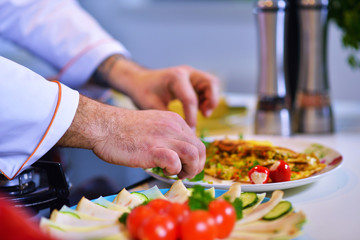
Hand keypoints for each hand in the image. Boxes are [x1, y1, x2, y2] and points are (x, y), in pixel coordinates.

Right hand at [57, 95, 205, 178]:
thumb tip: (176, 155)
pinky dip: (173, 171)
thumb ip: (167, 136)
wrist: (103, 125)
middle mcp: (173, 127)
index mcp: (174, 121)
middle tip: (185, 174)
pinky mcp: (152, 149)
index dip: (195, 158)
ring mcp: (164, 137)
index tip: (186, 166)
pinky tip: (163, 171)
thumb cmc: (122, 129)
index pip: (197, 141)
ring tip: (177, 174)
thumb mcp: (153, 126)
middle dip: (197, 166)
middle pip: (200, 148)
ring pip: (194, 154)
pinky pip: (175, 162)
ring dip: (190, 170)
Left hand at [92, 55, 219, 127]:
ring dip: (211, 99)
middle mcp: (186, 72)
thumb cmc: (143, 92)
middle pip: (210, 83)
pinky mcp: (193, 79)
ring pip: (212, 84)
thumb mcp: (151, 105)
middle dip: (211, 100)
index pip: (190, 99)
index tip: (190, 131)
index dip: (192, 117)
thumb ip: (166, 118)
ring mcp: (191, 74)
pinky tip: (199, 110)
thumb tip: (179, 135)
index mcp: (175, 77)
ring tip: (203, 113)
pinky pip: (207, 87)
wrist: (139, 80)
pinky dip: (207, 98)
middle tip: (205, 115)